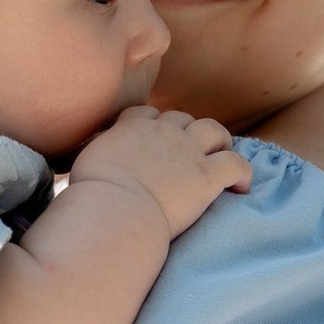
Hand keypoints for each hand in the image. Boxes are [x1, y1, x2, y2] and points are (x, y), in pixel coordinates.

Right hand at [69, 105, 251, 238]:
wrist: (114, 210)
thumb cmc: (92, 197)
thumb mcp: (82, 167)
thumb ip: (92, 159)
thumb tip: (80, 169)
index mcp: (131, 128)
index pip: (147, 113)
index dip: (154, 125)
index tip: (154, 141)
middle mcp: (162, 132)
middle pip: (183, 119)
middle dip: (188, 132)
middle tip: (190, 154)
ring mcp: (187, 152)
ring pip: (214, 131)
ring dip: (220, 142)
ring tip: (221, 158)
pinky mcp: (207, 176)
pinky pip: (237, 164)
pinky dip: (243, 174)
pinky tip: (242, 188)